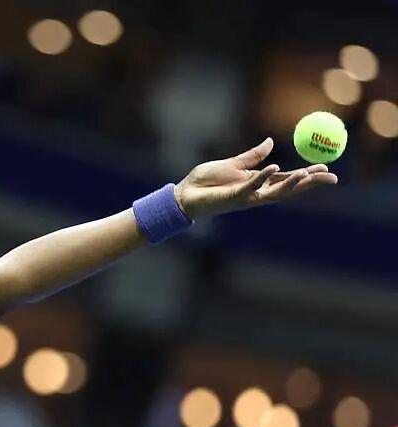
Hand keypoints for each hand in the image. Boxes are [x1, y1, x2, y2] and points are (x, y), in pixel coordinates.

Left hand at [174, 138, 337, 219]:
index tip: (326, 166)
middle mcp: (255, 192)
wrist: (183, 194)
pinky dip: (264, 177)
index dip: (307, 174)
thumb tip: (270, 142)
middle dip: (309, 183)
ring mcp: (246, 196)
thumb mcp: (232, 164)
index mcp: (257, 182)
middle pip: (288, 188)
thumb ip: (252, 156)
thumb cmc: (204, 181)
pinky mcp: (234, 197)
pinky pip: (252, 188)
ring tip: (308, 174)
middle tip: (330, 176)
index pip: (287, 178)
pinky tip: (276, 168)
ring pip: (275, 192)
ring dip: (292, 184)